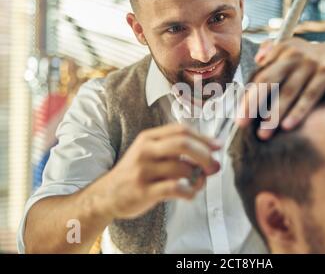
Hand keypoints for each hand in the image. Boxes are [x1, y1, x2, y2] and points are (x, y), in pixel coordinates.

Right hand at [101, 124, 221, 218]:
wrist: (107, 195)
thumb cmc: (136, 173)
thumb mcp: (150, 153)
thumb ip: (177, 152)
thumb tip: (212, 157)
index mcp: (149, 137)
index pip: (181, 130)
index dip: (203, 138)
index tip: (217, 146)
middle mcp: (145, 150)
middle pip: (183, 143)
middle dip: (204, 154)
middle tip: (214, 166)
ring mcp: (143, 170)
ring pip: (182, 168)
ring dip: (198, 177)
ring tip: (199, 183)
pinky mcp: (144, 190)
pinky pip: (175, 188)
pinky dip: (189, 192)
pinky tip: (190, 193)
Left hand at [237, 37, 324, 138]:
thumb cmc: (308, 59)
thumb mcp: (290, 49)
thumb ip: (271, 52)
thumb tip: (257, 59)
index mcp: (281, 50)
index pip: (259, 75)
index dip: (247, 96)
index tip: (238, 115)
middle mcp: (294, 55)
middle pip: (268, 81)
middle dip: (253, 104)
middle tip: (242, 124)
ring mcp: (311, 64)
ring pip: (288, 92)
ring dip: (274, 114)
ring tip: (264, 132)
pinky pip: (310, 96)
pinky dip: (298, 111)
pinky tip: (288, 126)